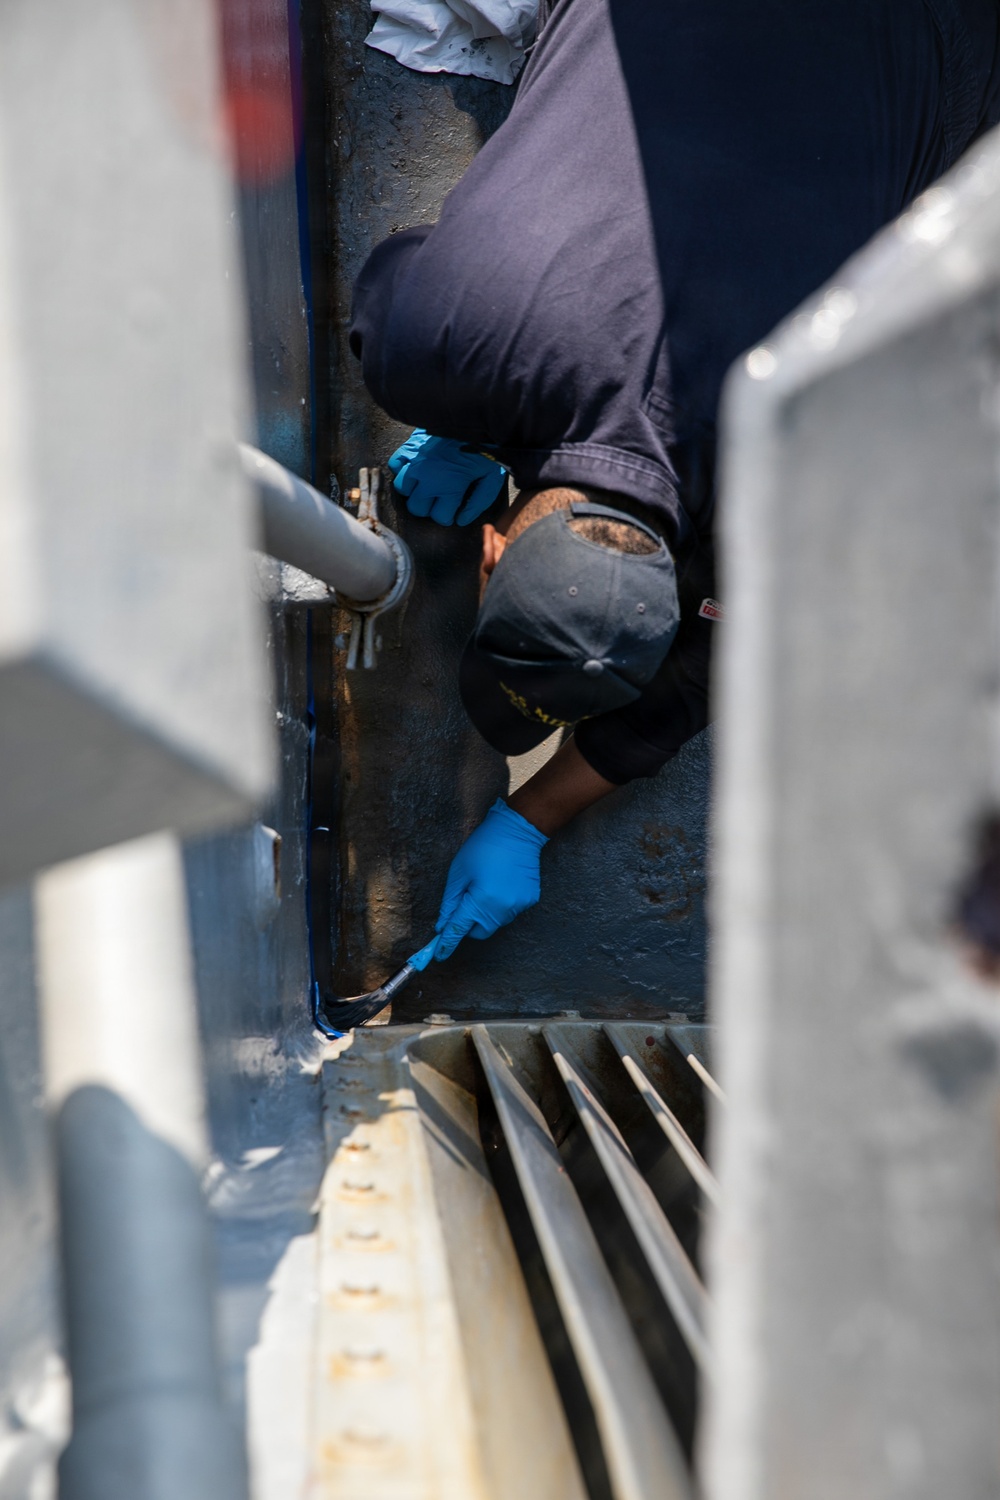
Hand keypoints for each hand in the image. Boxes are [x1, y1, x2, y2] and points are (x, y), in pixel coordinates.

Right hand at [387, 429, 506, 525]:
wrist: (475, 415)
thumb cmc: (486, 446)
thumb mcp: (491, 478)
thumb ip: (477, 502)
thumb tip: (462, 519)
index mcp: (449, 487)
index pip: (439, 517)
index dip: (447, 516)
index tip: (451, 510)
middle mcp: (428, 477)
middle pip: (417, 508)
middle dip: (428, 507)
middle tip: (438, 499)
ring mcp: (416, 462)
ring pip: (402, 489)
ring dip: (413, 490)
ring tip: (425, 485)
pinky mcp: (410, 446)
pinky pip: (395, 465)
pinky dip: (402, 469)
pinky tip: (414, 468)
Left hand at [432, 799, 547, 959]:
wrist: (518, 831)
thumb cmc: (484, 846)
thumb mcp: (458, 872)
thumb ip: (450, 902)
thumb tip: (443, 924)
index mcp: (481, 900)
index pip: (459, 929)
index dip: (446, 943)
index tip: (438, 955)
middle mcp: (502, 908)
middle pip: (480, 931)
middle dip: (468, 925)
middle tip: (463, 906)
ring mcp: (518, 906)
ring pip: (495, 922)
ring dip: (485, 914)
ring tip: (485, 886)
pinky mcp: (529, 900)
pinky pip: (509, 911)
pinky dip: (500, 905)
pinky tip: (501, 883)